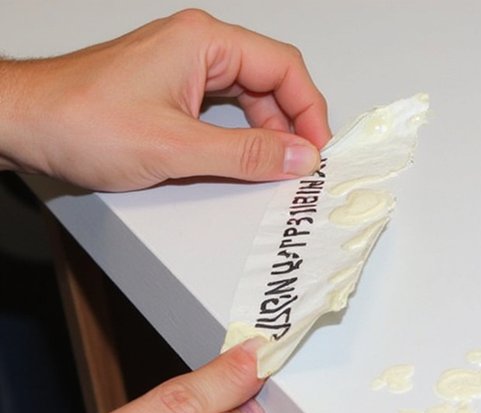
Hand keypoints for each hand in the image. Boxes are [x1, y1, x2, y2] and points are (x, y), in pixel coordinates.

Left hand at [0, 9, 329, 190]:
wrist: (22, 123)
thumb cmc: (80, 120)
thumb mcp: (176, 147)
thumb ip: (246, 154)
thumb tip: (298, 157)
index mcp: (204, 41)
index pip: (284, 66)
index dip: (309, 110)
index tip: (316, 149)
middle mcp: (196, 46)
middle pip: (271, 79)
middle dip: (291, 122)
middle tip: (301, 163)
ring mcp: (182, 66)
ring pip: (249, 95)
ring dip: (266, 131)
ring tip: (274, 167)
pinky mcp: (170, 88)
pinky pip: (223, 107)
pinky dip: (240, 133)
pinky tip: (241, 158)